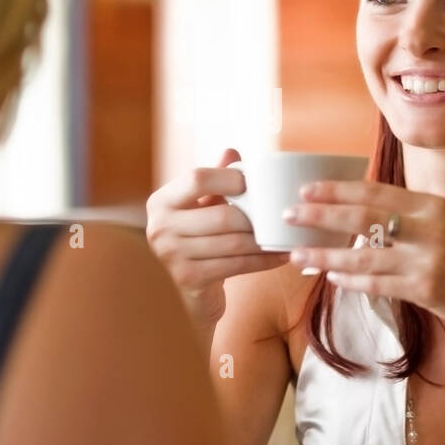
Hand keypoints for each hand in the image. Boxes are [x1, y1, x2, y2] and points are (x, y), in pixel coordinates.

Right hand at [145, 148, 288, 326]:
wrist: (185, 292)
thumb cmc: (196, 241)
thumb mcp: (200, 207)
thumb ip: (214, 179)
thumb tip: (232, 151)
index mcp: (161, 202)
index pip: (197, 178)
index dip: (229, 178)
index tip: (253, 183)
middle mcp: (159, 227)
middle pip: (222, 215)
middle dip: (255, 216)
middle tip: (279, 214)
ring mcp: (171, 256)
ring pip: (233, 242)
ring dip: (264, 239)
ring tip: (284, 234)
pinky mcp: (188, 279)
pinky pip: (237, 265)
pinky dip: (263, 260)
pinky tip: (280, 256)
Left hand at [282, 180, 444, 335]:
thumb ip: (411, 216)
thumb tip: (362, 211)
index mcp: (433, 205)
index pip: (375, 191)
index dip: (337, 189)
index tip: (306, 189)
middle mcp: (430, 227)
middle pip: (363, 216)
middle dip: (321, 214)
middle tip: (289, 214)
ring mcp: (429, 258)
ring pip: (364, 254)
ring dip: (326, 254)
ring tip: (298, 254)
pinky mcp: (427, 288)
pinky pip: (378, 283)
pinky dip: (351, 279)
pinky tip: (331, 277)